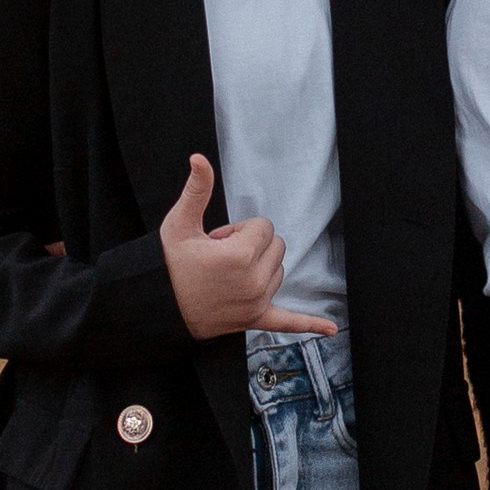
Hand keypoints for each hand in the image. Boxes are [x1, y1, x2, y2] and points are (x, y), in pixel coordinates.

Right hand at [159, 153, 336, 339]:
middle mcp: (253, 280)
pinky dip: (309, 324)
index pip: (263, 227)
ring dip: (259, 268)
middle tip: (221, 257)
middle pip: (276, 246)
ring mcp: (257, 302)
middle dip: (252, 246)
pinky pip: (289, 322)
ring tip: (227, 275)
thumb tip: (200, 160)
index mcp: (240, 255)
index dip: (239, 230)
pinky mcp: (256, 319)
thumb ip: (197, 190)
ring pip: (278, 270)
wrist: (160, 305)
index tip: (218, 241)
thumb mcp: (179, 224)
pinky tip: (329, 329)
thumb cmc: (169, 266)